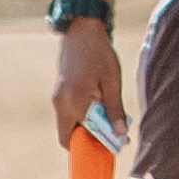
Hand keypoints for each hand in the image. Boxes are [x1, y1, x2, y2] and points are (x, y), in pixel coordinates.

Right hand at [52, 17, 125, 150]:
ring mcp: (57, 98)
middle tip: (113, 134)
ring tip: (111, 119)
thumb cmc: (99, 54)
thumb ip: (114, 109)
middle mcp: (60, 103)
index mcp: (73, 102)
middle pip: (70, 135)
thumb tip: (120, 133)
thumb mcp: (112, 82)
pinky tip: (101, 108)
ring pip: (70, 124)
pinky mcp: (59, 92)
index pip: (74, 139)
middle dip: (90, 139)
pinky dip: (83, 116)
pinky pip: (69, 112)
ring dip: (88, 126)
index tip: (111, 147)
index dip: (91, 147)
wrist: (81, 30)